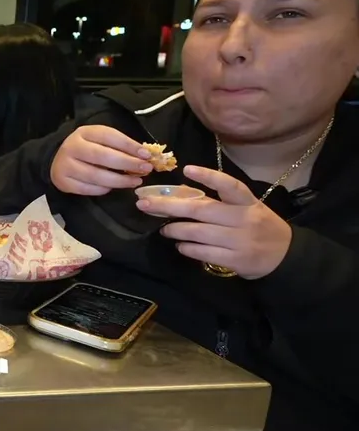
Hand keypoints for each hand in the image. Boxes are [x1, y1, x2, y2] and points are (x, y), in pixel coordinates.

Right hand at [50, 125, 154, 195]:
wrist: (58, 160)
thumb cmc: (88, 149)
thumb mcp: (102, 141)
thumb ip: (121, 147)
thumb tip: (146, 157)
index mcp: (84, 132)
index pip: (109, 136)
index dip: (129, 146)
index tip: (146, 155)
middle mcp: (72, 147)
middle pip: (103, 156)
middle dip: (127, 163)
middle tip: (145, 169)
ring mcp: (65, 165)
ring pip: (96, 175)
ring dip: (120, 180)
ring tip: (135, 181)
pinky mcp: (63, 182)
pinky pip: (88, 189)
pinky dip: (104, 189)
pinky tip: (114, 187)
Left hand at [140, 165, 292, 279]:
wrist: (285, 256)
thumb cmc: (258, 226)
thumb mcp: (245, 209)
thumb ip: (218, 202)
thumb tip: (179, 193)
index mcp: (247, 202)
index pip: (230, 185)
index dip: (209, 176)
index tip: (186, 169)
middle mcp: (244, 219)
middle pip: (201, 210)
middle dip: (168, 206)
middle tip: (145, 204)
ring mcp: (240, 241)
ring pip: (198, 232)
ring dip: (174, 230)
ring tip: (164, 229)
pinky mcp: (236, 260)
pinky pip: (203, 253)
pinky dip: (186, 247)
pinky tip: (180, 245)